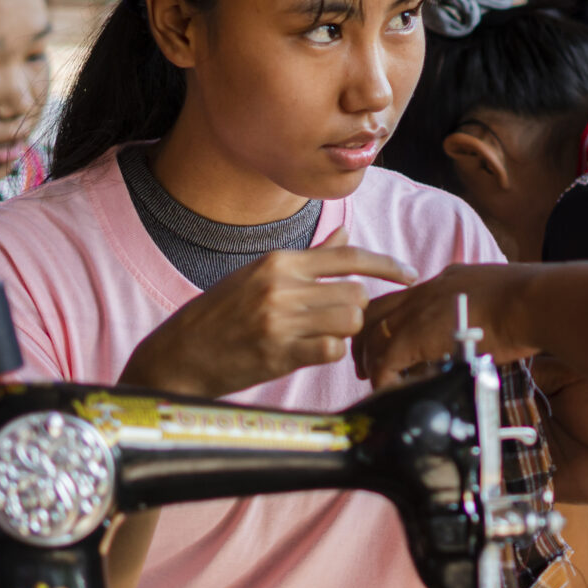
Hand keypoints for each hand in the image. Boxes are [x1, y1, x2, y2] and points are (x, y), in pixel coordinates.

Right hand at [121, 228, 415, 396]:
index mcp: (278, 262)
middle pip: (356, 293)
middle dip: (356, 309)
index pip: (348, 256)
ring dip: (345, 332)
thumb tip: (346, 232)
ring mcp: (280, 321)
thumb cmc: (220, 314)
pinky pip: (332, 351)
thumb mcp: (258, 275)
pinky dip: (330, 353)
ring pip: (349, 321)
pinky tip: (309, 352)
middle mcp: (281, 286)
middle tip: (335, 320)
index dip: (386, 265)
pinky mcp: (278, 354)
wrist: (178, 354)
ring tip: (320, 335)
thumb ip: (308, 258)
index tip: (410, 275)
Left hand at [356, 263, 531, 383]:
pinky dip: (383, 379)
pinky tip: (389, 393)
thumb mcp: (498, 296)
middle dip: (366, 340)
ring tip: (375, 383)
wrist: (531, 301)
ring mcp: (417, 312)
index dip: (388, 321)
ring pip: (374, 337)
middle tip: (367, 365)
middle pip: (375, 312)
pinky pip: (385, 361)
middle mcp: (423, 292)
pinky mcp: (416, 336)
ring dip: (370, 362)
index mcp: (442, 282)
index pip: (401, 299)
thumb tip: (490, 328)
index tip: (387, 341)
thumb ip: (482, 310)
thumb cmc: (529, 302)